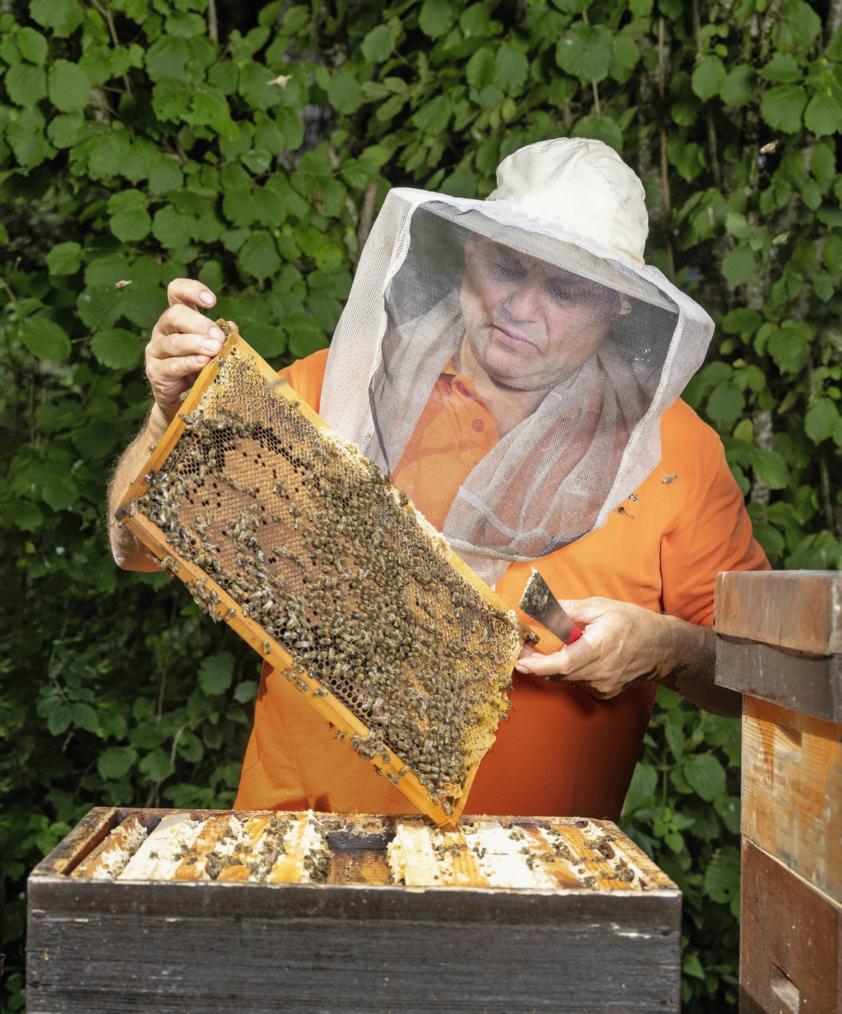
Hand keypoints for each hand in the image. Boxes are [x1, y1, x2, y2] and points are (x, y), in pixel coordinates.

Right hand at [145, 278, 223, 437]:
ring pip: (173, 341)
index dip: (192, 290)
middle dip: (198, 323)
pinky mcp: (155, 372)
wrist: (187, 402)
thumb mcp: (216, 350)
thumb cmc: (203, 369)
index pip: (176, 292)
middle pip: (174, 314)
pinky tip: (202, 362)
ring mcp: (156, 350)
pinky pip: (171, 365)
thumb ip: (223, 337)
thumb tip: (231, 327)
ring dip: (195, 344)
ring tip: (214, 349)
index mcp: (178, 319)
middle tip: (217, 336)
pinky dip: (188, 363)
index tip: (212, 302)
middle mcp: (163, 330)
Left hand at [514, 597, 685, 698]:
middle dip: (537, 664)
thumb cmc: (631, 622)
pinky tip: (574, 659)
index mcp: (600, 647)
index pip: (564, 663)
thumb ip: (568, 609)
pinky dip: (570, 672)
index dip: (539, 665)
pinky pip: (578, 683)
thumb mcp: (600, 607)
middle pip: (560, 673)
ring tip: (540, 653)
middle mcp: (602, 670)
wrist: (662, 648)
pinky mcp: (606, 692)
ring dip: (552, 668)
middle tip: (523, 650)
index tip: (520, 660)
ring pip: (567, 679)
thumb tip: (542, 607)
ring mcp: (604, 685)